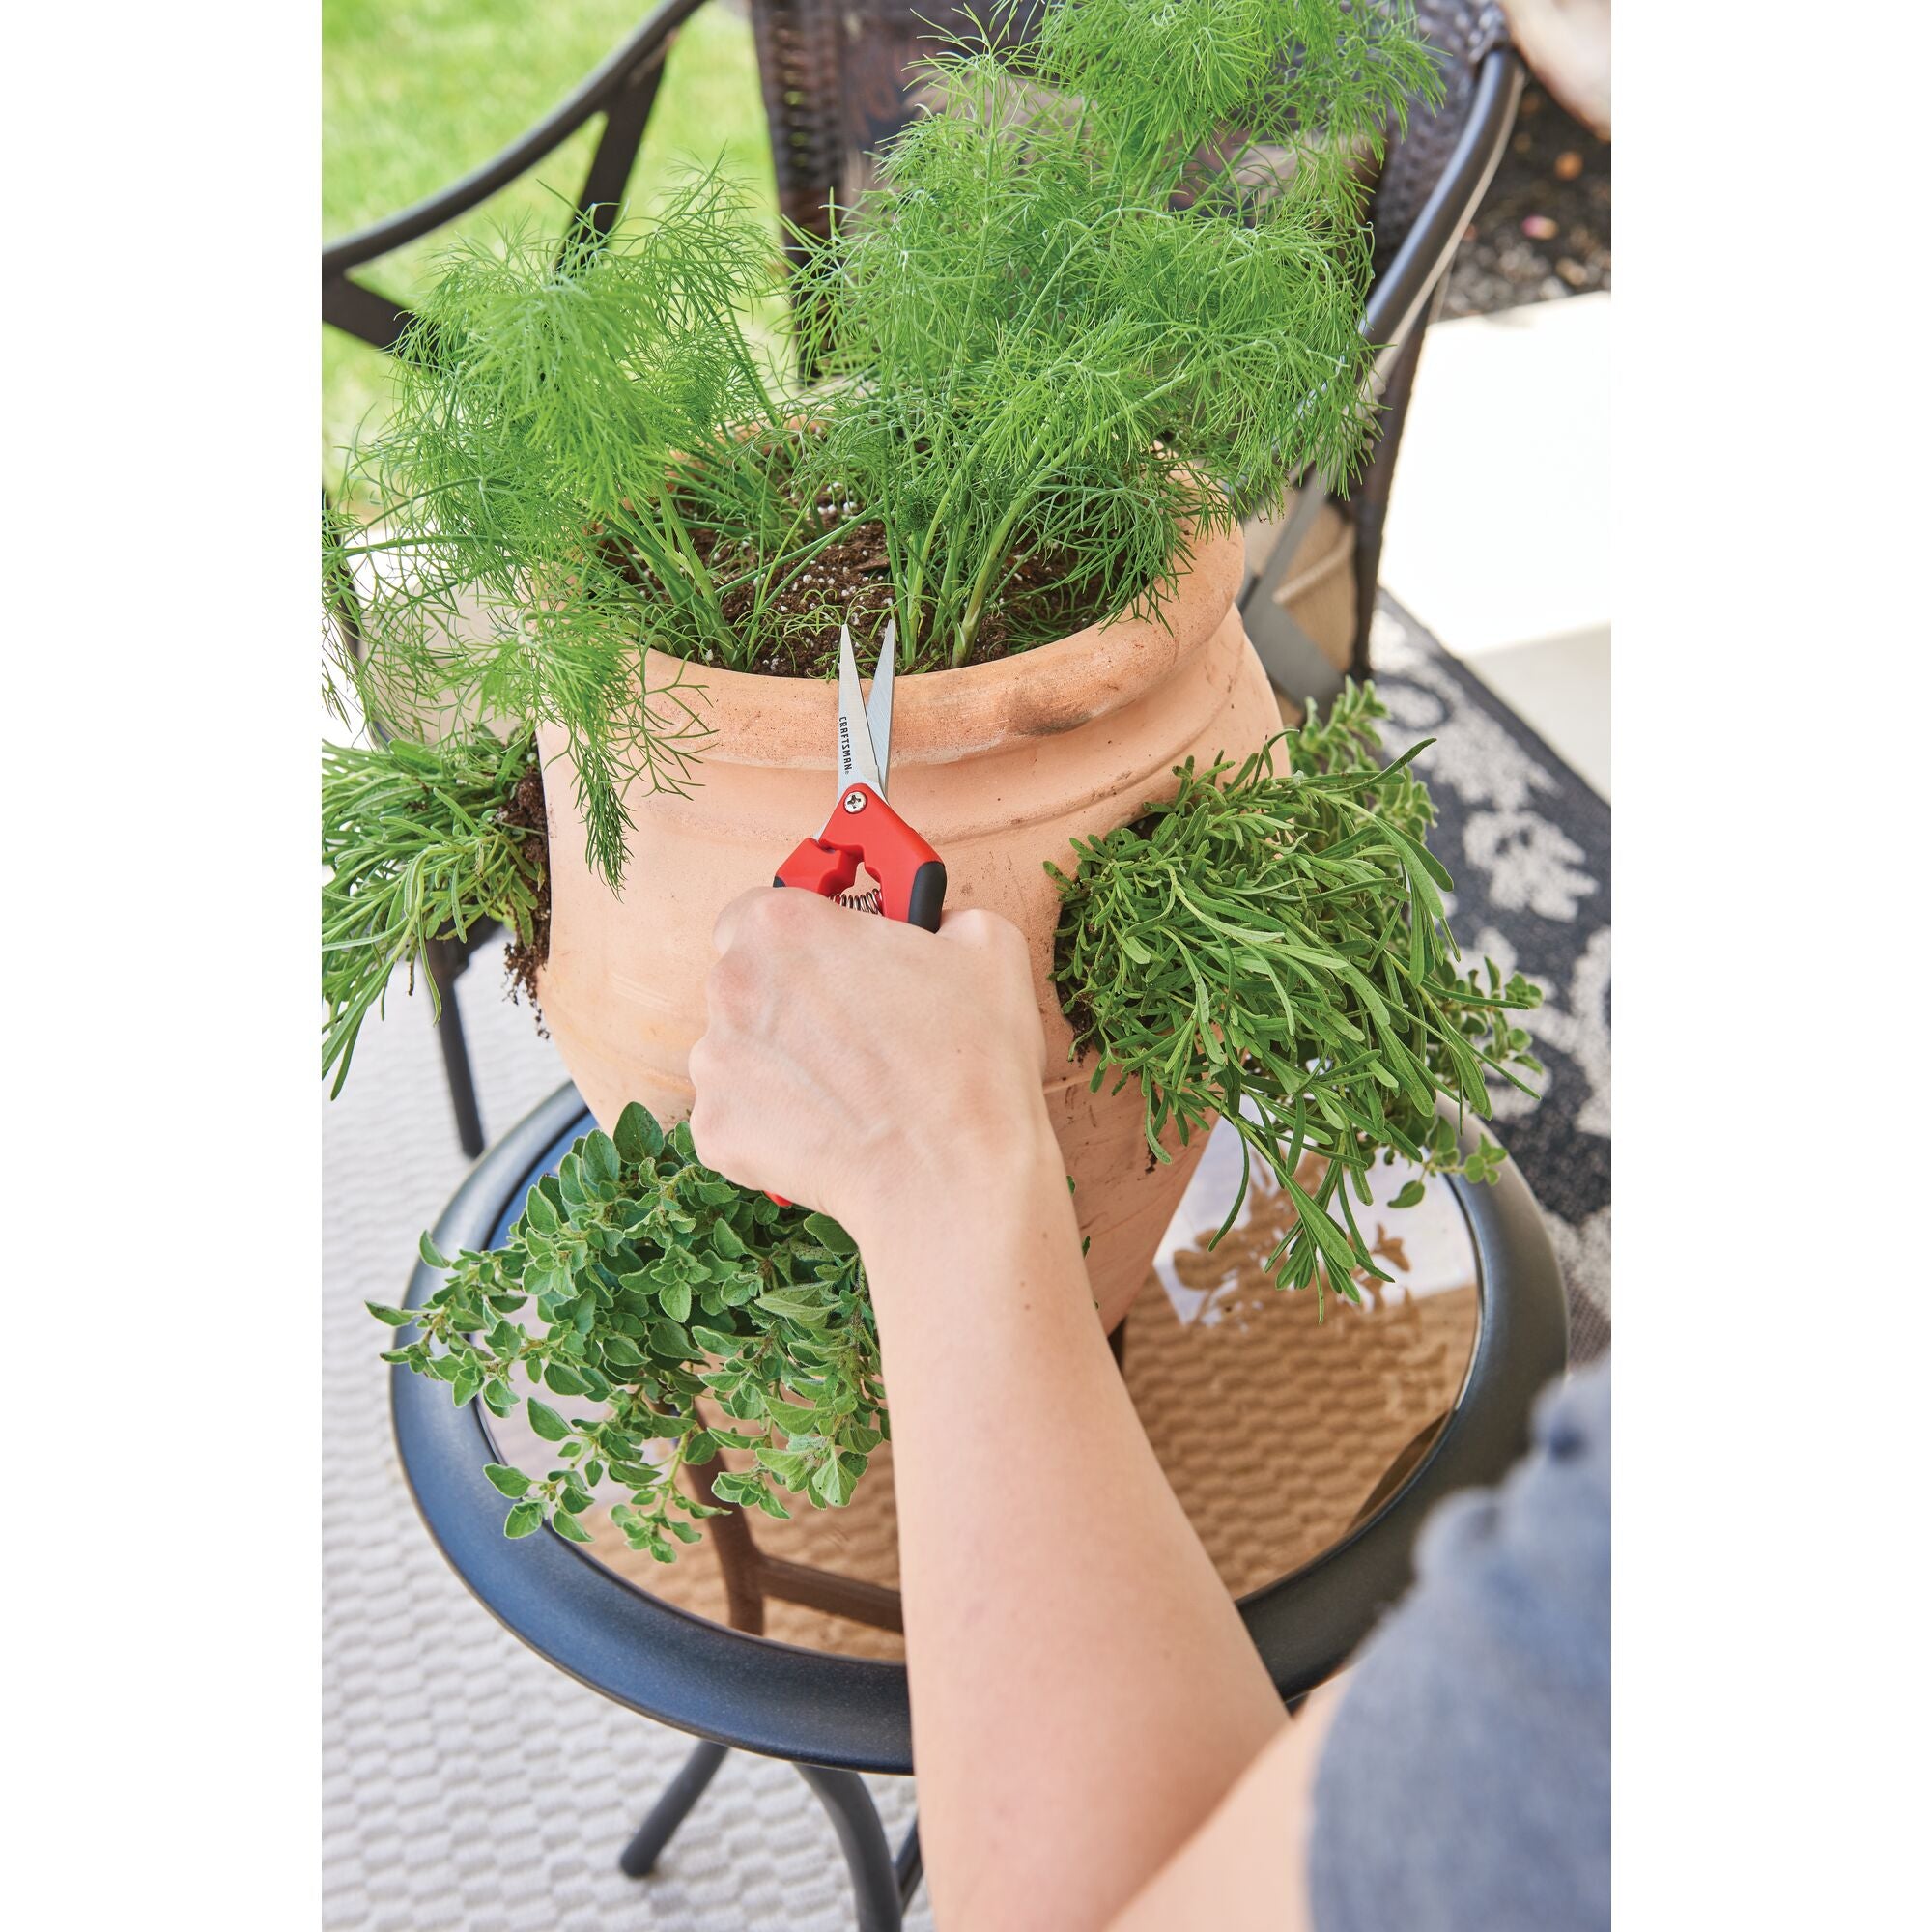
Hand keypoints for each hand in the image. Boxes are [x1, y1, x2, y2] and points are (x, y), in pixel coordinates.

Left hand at [688, 888, 1053, 1240]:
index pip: (757, 913)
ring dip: (782, 1065)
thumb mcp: (989, 949)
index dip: (797, 938)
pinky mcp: (715, 1131)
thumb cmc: (970, 1063)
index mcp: (784, 926)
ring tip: (851, 1090)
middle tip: (855, 1030)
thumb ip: (943, 917)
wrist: (951, 1177)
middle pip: (746, 983)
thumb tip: (935, 928)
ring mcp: (716, 1063)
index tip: (829, 957)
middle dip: (791, 1002)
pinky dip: (774, 1125)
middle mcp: (733, 986)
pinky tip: (830, 1133)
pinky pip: (738, 1118)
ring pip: (739, 1052)